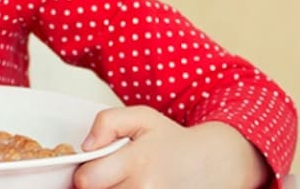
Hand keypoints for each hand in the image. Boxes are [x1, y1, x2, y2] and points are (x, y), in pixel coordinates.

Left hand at [73, 105, 270, 188]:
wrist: (214, 164)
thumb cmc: (175, 142)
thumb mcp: (141, 117)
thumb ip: (107, 122)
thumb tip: (86, 146)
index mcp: (136, 161)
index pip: (86, 180)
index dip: (84, 175)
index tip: (94, 169)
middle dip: (100, 186)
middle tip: (114, 176)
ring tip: (127, 182)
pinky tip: (136, 188)